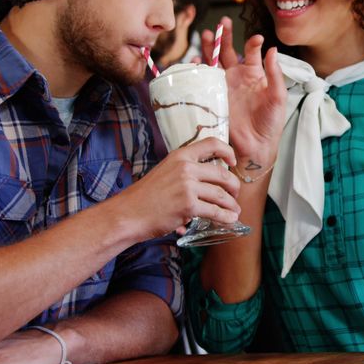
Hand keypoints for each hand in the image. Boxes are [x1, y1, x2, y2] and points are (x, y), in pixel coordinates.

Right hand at [123, 138, 240, 238]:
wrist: (129, 213)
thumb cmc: (145, 196)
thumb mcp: (165, 171)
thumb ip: (185, 171)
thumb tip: (208, 179)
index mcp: (180, 156)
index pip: (211, 143)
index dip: (228, 151)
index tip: (233, 162)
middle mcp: (185, 168)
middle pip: (223, 174)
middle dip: (234, 186)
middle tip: (235, 194)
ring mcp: (187, 187)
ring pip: (221, 194)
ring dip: (232, 205)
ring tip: (234, 210)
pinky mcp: (188, 206)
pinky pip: (215, 211)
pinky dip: (225, 217)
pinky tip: (229, 220)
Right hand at [206, 17, 286, 160]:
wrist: (255, 146)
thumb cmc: (271, 123)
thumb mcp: (278, 97)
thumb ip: (275, 74)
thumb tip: (273, 50)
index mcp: (255, 75)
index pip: (252, 52)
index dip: (253, 44)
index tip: (257, 39)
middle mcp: (238, 77)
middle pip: (229, 51)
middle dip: (224, 36)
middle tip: (221, 22)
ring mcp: (224, 86)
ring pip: (214, 61)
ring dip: (209, 48)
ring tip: (207, 35)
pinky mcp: (213, 97)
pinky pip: (203, 80)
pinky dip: (198, 69)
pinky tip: (196, 61)